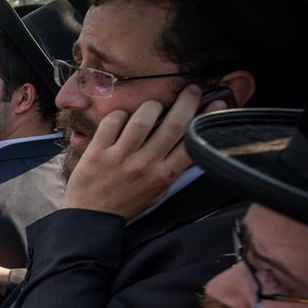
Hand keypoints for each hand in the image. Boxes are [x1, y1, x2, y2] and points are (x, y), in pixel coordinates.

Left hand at [62, 85, 202, 218]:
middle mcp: (144, 165)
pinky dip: (120, 114)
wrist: (91, 218)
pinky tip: (123, 118)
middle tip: (192, 89)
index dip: (207, 118)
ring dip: (152, 106)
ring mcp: (119, 158)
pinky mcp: (97, 152)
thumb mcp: (158, 190)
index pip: (192, 143)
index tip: (217, 103)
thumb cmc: (126, 202)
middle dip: (187, 101)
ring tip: (154, 106)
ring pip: (142, 119)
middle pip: (173, 125)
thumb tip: (193, 137)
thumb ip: (173, 167)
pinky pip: (113, 121)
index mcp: (164, 176)